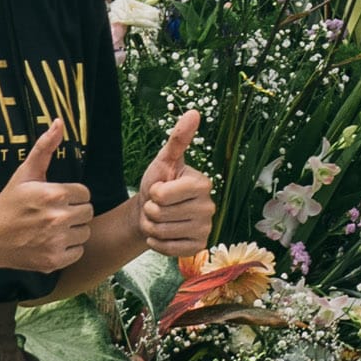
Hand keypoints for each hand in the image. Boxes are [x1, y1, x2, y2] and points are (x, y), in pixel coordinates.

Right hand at [0, 125, 95, 274]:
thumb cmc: (9, 201)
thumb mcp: (26, 172)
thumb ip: (45, 147)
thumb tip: (59, 121)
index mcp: (55, 194)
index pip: (85, 193)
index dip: (71, 195)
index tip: (54, 199)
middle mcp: (58, 218)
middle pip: (88, 213)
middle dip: (74, 212)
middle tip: (53, 213)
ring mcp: (56, 241)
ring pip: (85, 233)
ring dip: (73, 231)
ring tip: (51, 228)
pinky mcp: (53, 260)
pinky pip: (78, 252)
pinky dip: (67, 249)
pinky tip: (50, 242)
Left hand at [135, 112, 214, 257]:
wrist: (152, 213)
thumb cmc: (158, 183)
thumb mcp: (164, 160)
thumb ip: (179, 139)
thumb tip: (194, 112)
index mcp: (203, 184)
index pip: (163, 195)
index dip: (153, 192)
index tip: (159, 189)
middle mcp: (210, 206)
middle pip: (161, 213)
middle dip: (151, 210)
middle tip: (157, 206)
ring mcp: (206, 228)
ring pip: (163, 231)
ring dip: (152, 227)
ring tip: (158, 219)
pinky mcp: (199, 247)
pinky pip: (169, 248)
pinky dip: (158, 243)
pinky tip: (162, 235)